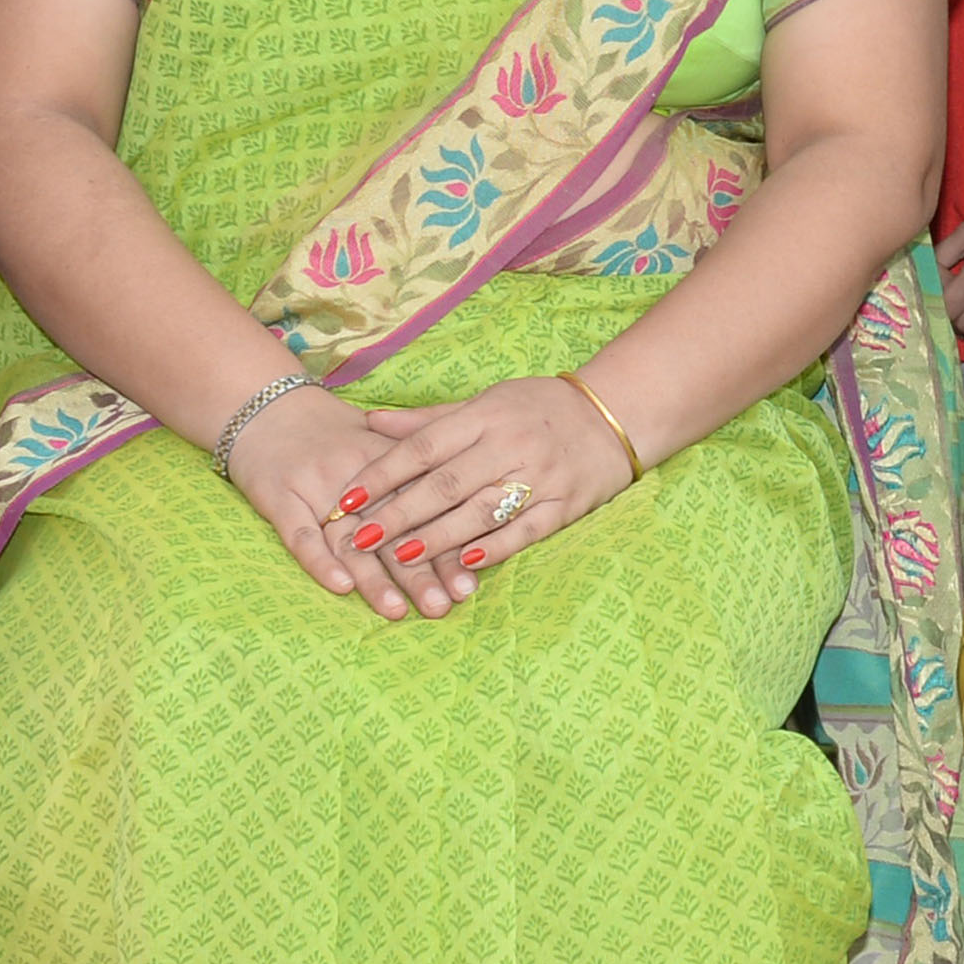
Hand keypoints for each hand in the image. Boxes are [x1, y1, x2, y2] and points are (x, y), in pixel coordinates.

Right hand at [220, 383, 455, 620]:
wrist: (266, 407)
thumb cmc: (333, 435)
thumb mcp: (383, 445)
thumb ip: (423, 478)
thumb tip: (470, 522)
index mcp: (391, 462)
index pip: (426, 511)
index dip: (448, 548)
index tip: (469, 585)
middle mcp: (359, 475)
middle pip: (393, 529)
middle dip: (420, 572)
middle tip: (443, 607)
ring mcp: (317, 486)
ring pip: (350, 539)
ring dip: (374, 578)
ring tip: (398, 611)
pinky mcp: (279, 497)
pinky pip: (300, 535)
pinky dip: (320, 561)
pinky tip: (341, 587)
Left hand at [319, 374, 649, 617]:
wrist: (617, 414)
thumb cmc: (539, 407)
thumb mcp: (486, 401)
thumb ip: (430, 420)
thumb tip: (371, 422)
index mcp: (486, 415)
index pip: (424, 447)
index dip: (382, 473)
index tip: (346, 499)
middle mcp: (510, 444)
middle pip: (446, 484)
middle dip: (399, 514)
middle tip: (358, 538)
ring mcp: (540, 476)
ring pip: (481, 511)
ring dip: (437, 537)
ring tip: (399, 557)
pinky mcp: (566, 505)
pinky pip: (526, 530)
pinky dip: (495, 547)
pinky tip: (464, 562)